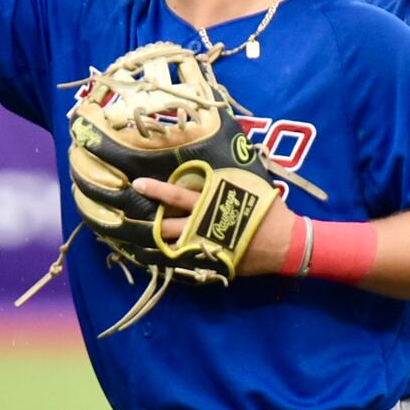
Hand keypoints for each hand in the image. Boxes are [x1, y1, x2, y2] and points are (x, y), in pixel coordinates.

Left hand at [132, 174, 296, 275]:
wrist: (284, 243)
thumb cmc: (268, 210)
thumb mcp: (249, 185)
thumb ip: (230, 175)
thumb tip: (228, 146)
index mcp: (212, 203)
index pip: (179, 195)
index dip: (158, 190)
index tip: (138, 184)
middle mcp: (204, 225)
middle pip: (168, 223)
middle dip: (146, 219)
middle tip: (124, 214)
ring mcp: (206, 247)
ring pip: (172, 245)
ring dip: (151, 242)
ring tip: (129, 239)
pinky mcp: (211, 262)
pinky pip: (184, 262)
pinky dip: (168, 261)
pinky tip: (151, 258)